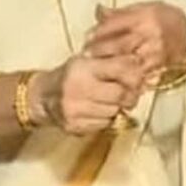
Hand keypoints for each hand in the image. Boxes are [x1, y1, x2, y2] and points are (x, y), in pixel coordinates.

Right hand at [30, 54, 144, 134]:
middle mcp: (77, 88)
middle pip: (120, 94)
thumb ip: (115, 61)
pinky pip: (104, 124)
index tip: (138, 78)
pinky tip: (99, 111)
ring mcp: (74, 109)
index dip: (135, 74)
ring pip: (114, 111)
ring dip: (118, 107)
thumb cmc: (72, 75)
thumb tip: (143, 67)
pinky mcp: (74, 126)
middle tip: (131, 94)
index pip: (121, 69)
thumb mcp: (89, 60)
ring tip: (110, 101)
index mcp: (83, 67)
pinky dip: (107, 119)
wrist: (42, 97)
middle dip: (130, 95)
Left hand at [83, 1, 185, 74]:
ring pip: (127, 62)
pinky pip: (138, 74)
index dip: (97, 33)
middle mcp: (152, 34)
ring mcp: (157, 52)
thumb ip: (119, 13)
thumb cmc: (161, 17)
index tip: (86, 39)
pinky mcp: (161, 67)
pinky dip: (125, 76)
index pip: (115, 25)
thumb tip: (98, 10)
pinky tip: (116, 76)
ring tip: (98, 67)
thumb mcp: (141, 8)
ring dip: (110, 66)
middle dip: (100, 51)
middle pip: (119, 45)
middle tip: (86, 55)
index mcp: (145, 16)